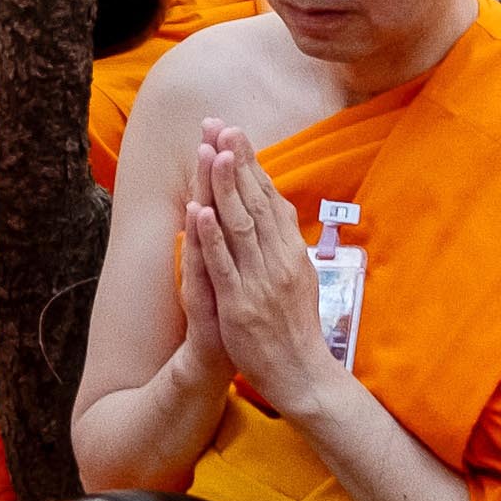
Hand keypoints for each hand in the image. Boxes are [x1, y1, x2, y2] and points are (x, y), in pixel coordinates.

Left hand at [183, 123, 339, 424]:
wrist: (302, 374)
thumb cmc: (296, 326)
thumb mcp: (300, 276)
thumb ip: (285, 241)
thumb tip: (275, 205)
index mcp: (292, 252)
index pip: (269, 199)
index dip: (251, 165)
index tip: (235, 133)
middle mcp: (278, 260)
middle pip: (255, 203)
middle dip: (236, 162)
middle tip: (221, 126)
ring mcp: (259, 281)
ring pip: (239, 226)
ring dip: (224, 187)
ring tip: (211, 152)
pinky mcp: (240, 304)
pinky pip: (223, 265)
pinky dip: (210, 237)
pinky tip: (199, 211)